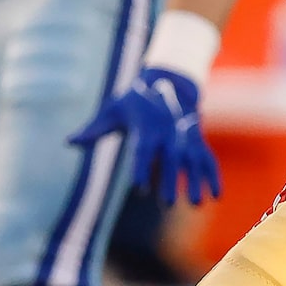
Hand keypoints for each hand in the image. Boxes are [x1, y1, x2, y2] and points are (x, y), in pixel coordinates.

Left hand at [69, 65, 222, 206]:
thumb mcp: (113, 110)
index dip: (142, 169)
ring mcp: (185, 137)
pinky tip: (216, 197)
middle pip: (170, 160)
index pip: (143, 151)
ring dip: (195, 182)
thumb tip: (69, 142)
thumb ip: (94, 129)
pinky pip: (207, 159)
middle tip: (166, 204)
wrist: (168, 80)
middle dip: (169, 181)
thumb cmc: (134, 101)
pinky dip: (213, 176)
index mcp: (146, 128)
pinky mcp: (196, 140)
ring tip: (194, 205)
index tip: (139, 189)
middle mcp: (168, 133)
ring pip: (192, 162)